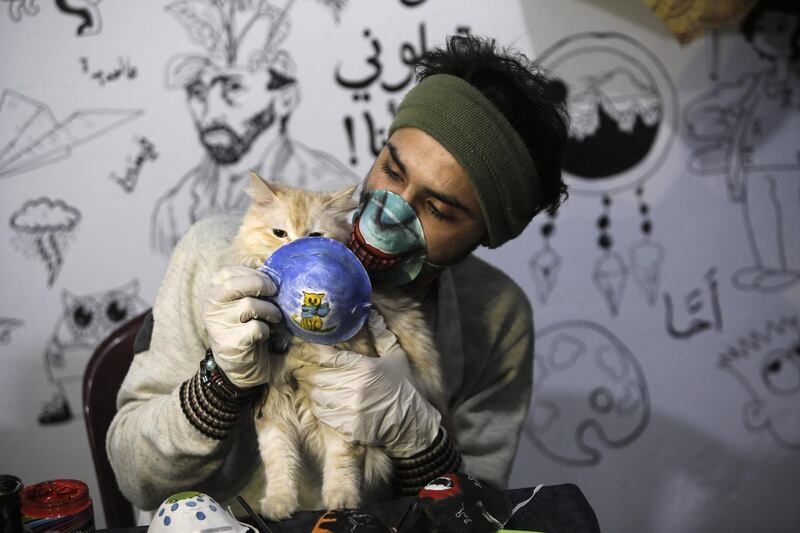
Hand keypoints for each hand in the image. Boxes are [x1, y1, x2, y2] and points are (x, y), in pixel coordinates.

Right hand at [201, 266, 281, 388]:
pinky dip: (267, 330)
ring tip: (275, 317)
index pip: (227, 272)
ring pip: (249, 305)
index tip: (267, 282)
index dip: (251, 273)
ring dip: (270, 310)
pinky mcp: (231, 343)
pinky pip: (256, 328)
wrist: (239, 364)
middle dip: (260, 284)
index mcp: (211, 293)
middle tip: (274, 291)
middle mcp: (211, 307)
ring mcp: (219, 325)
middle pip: (234, 285)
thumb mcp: (240, 302)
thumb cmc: (244, 325)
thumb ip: (248, 284)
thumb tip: (269, 267)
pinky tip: (265, 334)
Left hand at [293, 310, 440, 456]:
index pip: (328, 357)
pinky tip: (321, 400)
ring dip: (311, 387)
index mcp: (364, 368)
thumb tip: (372, 314)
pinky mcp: (345, 425)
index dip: (314, 351)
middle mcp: (353, 388)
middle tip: (304, 365)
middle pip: (317, 376)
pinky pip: (320, 412)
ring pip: (315, 394)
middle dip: (308, 369)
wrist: (409, 421)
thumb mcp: (396, 357)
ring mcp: (348, 408)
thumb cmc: (402, 387)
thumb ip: (381, 335)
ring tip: (312, 381)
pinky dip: (317, 405)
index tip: (308, 347)